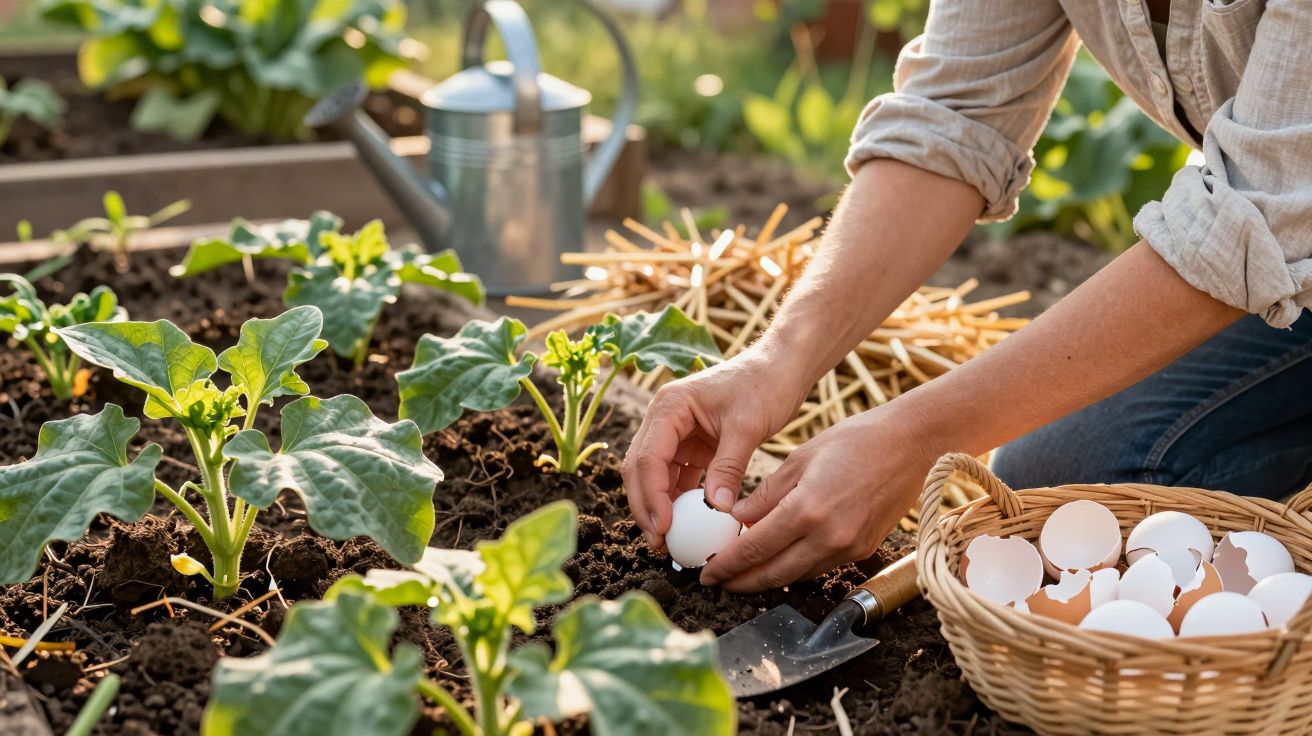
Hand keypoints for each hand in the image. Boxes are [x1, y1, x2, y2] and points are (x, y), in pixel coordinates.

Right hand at [622, 347, 808, 551]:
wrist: (781, 367)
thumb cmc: (764, 385)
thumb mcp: (747, 427)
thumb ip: (728, 467)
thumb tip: (717, 511)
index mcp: (669, 406)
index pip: (648, 458)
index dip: (652, 497)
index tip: (664, 529)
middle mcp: (664, 418)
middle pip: (641, 469)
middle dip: (646, 508)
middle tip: (659, 544)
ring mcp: (675, 432)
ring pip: (654, 476)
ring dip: (659, 507)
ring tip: (670, 542)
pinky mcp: (691, 445)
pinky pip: (677, 477)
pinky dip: (679, 500)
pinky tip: (690, 524)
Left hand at [699, 402, 935, 591]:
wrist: (910, 444)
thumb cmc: (854, 441)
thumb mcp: (800, 459)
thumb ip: (765, 495)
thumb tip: (734, 519)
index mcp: (806, 509)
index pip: (754, 549)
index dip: (727, 565)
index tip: (706, 573)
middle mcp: (828, 536)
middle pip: (774, 573)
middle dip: (741, 582)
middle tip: (717, 582)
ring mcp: (849, 547)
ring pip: (797, 576)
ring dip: (767, 578)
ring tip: (742, 574)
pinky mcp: (863, 550)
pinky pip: (819, 567)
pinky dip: (795, 568)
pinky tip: (779, 560)